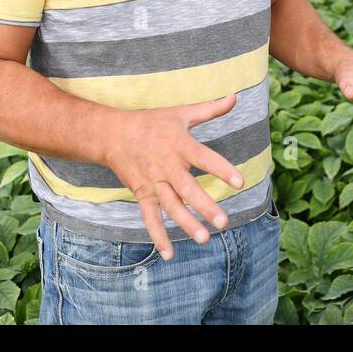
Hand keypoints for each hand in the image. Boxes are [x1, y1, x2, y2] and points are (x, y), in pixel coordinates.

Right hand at [100, 93, 244, 259]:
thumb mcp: (181, 114)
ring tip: (204, 239)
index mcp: (180, 144)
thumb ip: (210, 109)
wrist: (113, 134)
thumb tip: (235, 97)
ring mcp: (154, 182)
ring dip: (186, 224)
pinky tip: (169, 254)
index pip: (205, 158)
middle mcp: (167, 166)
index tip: (239, 182)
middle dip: (205, 206)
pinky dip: (158, 236)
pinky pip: (150, 217)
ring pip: (171, 206)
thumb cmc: (152, 123)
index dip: (222, 170)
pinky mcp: (143, 194)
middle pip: (188, 189)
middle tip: (223, 222)